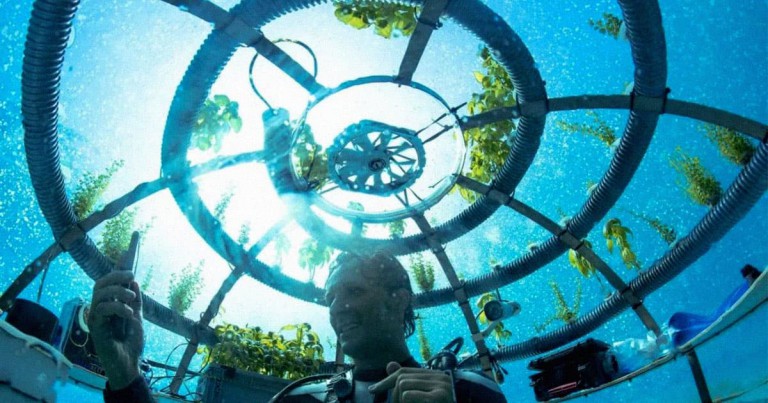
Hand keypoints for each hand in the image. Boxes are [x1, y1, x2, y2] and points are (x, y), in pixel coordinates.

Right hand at [88, 270, 144, 389]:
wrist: (128, 363)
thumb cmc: (131, 342)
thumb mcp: (138, 317)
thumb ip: (136, 301)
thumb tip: (134, 282)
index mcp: (113, 303)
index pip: (113, 281)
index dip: (120, 265)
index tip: (129, 248)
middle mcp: (102, 307)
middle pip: (101, 282)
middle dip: (116, 274)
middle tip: (131, 276)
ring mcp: (97, 316)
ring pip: (99, 292)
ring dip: (118, 290)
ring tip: (132, 297)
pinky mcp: (96, 326)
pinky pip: (102, 308)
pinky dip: (117, 307)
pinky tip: (129, 313)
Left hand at [368, 362, 455, 402]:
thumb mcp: (421, 395)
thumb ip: (407, 381)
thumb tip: (390, 365)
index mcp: (434, 376)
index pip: (404, 373)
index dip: (386, 381)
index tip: (373, 390)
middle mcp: (439, 377)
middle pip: (401, 379)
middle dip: (393, 395)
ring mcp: (441, 386)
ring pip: (403, 386)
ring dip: (399, 401)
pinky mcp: (439, 396)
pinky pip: (408, 395)